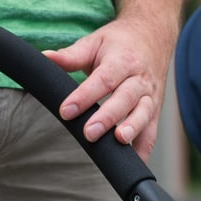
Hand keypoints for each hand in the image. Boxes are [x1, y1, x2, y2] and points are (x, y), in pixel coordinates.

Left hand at [45, 17, 169, 161]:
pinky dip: (144, 149)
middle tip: (88, 133)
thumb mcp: (95, 42)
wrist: (153, 36)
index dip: (84, 96)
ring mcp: (150, 97)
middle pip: (125, 99)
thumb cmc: (119, 43)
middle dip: (107, 117)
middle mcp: (139, 79)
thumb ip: (71, 55)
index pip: (103, 80)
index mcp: (122, 61)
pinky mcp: (155, 112)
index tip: (65, 111)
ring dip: (132, 130)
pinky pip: (152, 132)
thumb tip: (45, 58)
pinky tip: (133, 164)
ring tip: (118, 141)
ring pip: (143, 115)